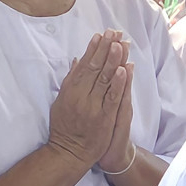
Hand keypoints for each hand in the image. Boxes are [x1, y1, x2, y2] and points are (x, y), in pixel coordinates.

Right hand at [46, 31, 131, 170]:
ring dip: (113, 60)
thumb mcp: (62, 102)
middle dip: (106, 48)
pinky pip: (111, 97)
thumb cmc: (65, 127)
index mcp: (70, 90)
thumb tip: (77, 60)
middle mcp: (80, 95)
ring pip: (104, 79)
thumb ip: (70, 81)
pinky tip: (123, 69)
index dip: (93, 49)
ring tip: (120, 43)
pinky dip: (117, 83)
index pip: (84, 65)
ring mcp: (92, 106)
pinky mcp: (103, 117)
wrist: (69, 153)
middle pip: (95, 68)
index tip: (100, 34)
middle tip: (114, 32)